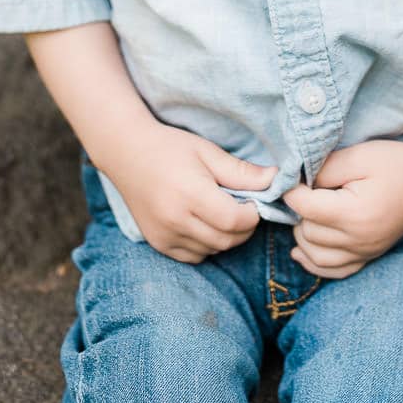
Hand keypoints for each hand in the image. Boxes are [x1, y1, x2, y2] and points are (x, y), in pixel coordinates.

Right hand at [100, 122, 276, 263]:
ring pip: (212, 250)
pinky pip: (193, 256)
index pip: (235, 221)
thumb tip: (276, 179)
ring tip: (221, 211)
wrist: (126, 153)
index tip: (254, 201)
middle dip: (243, 228)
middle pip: (226, 240)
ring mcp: (164, 236)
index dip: (253, 214)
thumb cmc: (170, 147)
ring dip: (226, 237)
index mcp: (191, 195)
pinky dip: (206, 244)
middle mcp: (176, 220)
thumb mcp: (207, 152)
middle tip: (243, 207)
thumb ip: (241, 171)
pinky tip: (203, 223)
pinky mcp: (158, 244)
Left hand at [282, 139, 402, 278]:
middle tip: (304, 190)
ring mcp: (366, 252)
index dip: (292, 190)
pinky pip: (335, 271)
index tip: (290, 176)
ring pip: (316, 256)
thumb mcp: (357, 155)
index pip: (305, 208)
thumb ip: (325, 169)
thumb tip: (297, 183)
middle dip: (299, 212)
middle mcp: (360, 240)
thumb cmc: (393, 161)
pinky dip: (314, 263)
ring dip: (303, 236)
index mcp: (355, 214)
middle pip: (308, 232)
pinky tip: (301, 250)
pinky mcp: (370, 255)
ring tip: (305, 213)